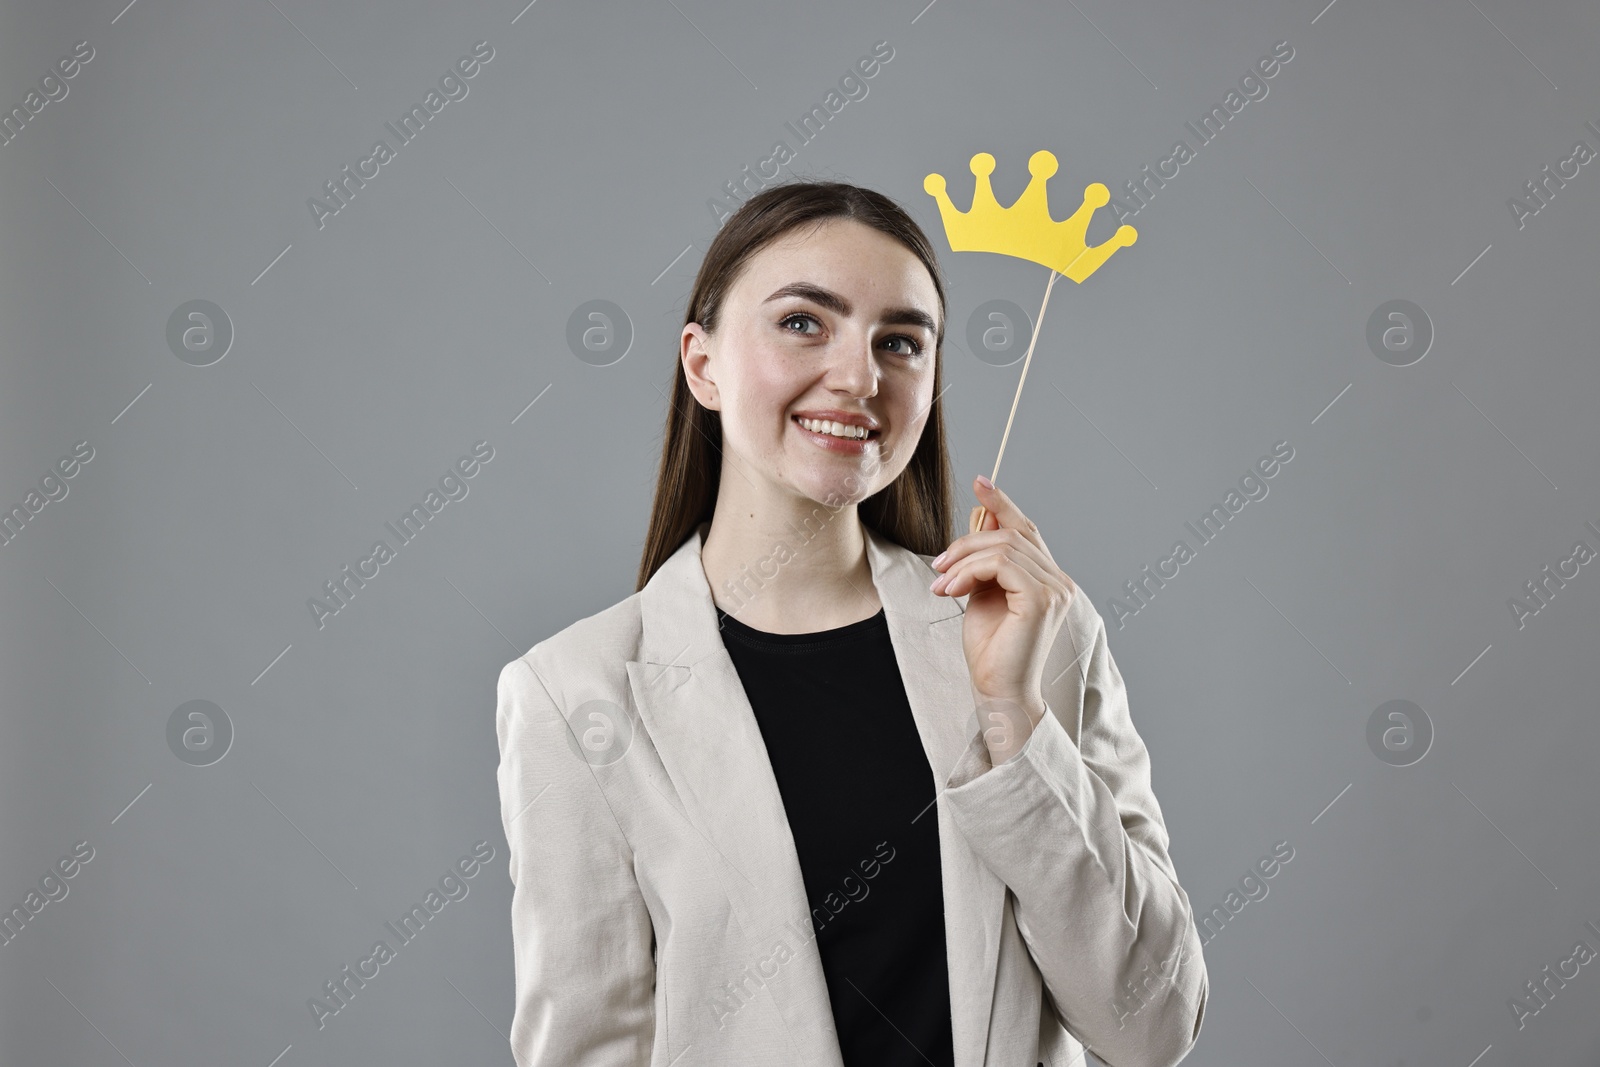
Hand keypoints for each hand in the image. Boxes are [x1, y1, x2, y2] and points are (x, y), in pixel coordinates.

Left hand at [930, 476, 1076, 758]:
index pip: (1027, 530)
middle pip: (1010, 534)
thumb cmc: (990, 651)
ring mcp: (1056, 590)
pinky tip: (952, 589)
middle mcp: (1059, 582)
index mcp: (1047, 580)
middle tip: (938, 566)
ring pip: (1003, 546)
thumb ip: (985, 561)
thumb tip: (979, 519)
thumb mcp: (982, 595)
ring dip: (963, 559)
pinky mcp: (1042, 599)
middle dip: (966, 542)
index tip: (980, 482)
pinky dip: (970, 570)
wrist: (997, 692)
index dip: (1003, 503)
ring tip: (941, 583)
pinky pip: (1002, 563)